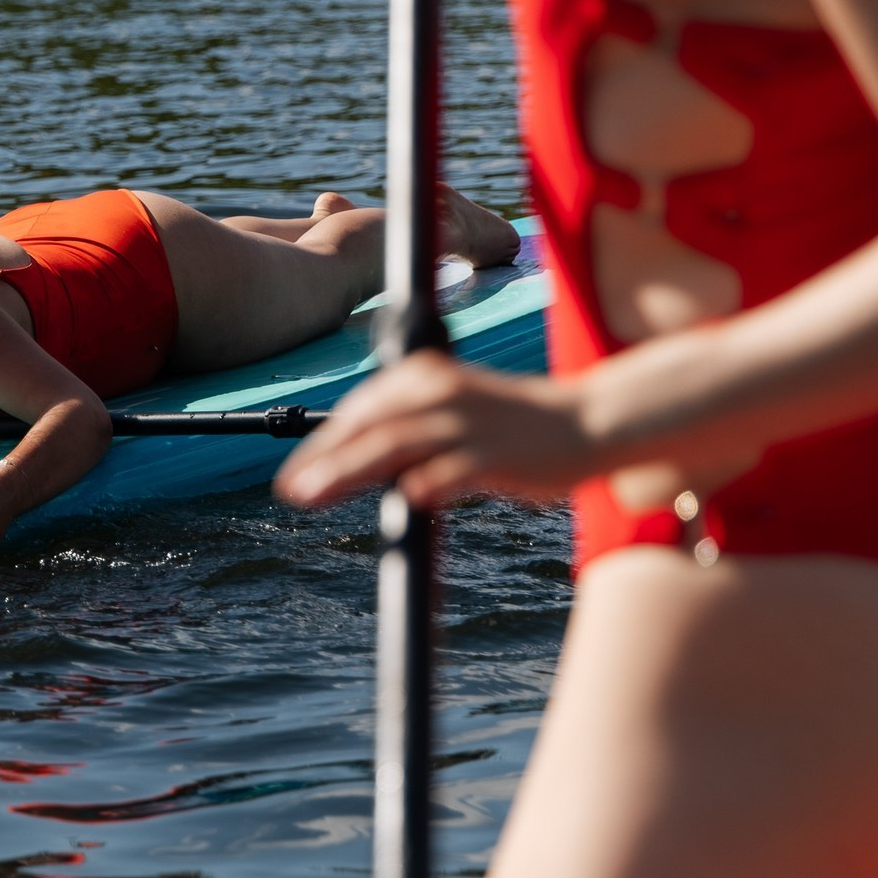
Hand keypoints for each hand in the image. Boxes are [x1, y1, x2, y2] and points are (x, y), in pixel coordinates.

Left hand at [274, 352, 597, 507]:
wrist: (587, 421)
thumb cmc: (512, 423)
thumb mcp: (450, 410)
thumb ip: (405, 430)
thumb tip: (350, 465)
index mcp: (424, 377)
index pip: (359, 412)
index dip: (321, 446)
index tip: (293, 477)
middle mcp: (438, 392)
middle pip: (368, 428)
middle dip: (324, 461)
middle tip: (291, 491)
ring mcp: (467, 422)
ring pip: (395, 446)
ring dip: (348, 472)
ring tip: (313, 496)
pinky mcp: (496, 453)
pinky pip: (451, 470)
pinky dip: (424, 484)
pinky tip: (403, 500)